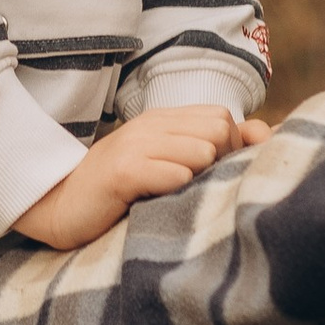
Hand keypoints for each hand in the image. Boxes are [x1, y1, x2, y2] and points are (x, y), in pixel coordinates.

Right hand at [10, 103, 253, 251]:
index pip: (222, 117)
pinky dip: (177, 188)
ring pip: (202, 150)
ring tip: (179, 196)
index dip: (229, 148)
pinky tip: (162, 200)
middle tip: (197, 188)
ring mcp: (135, 146)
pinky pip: (173, 174)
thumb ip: (209, 146)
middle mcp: (150, 126)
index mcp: (161, 120)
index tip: (210, 176)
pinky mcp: (122, 173)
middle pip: (219, 128)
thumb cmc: (117, 193)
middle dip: (222, 162)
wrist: (58, 206)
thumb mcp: (163, 162)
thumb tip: (266, 134)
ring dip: (201, 178)